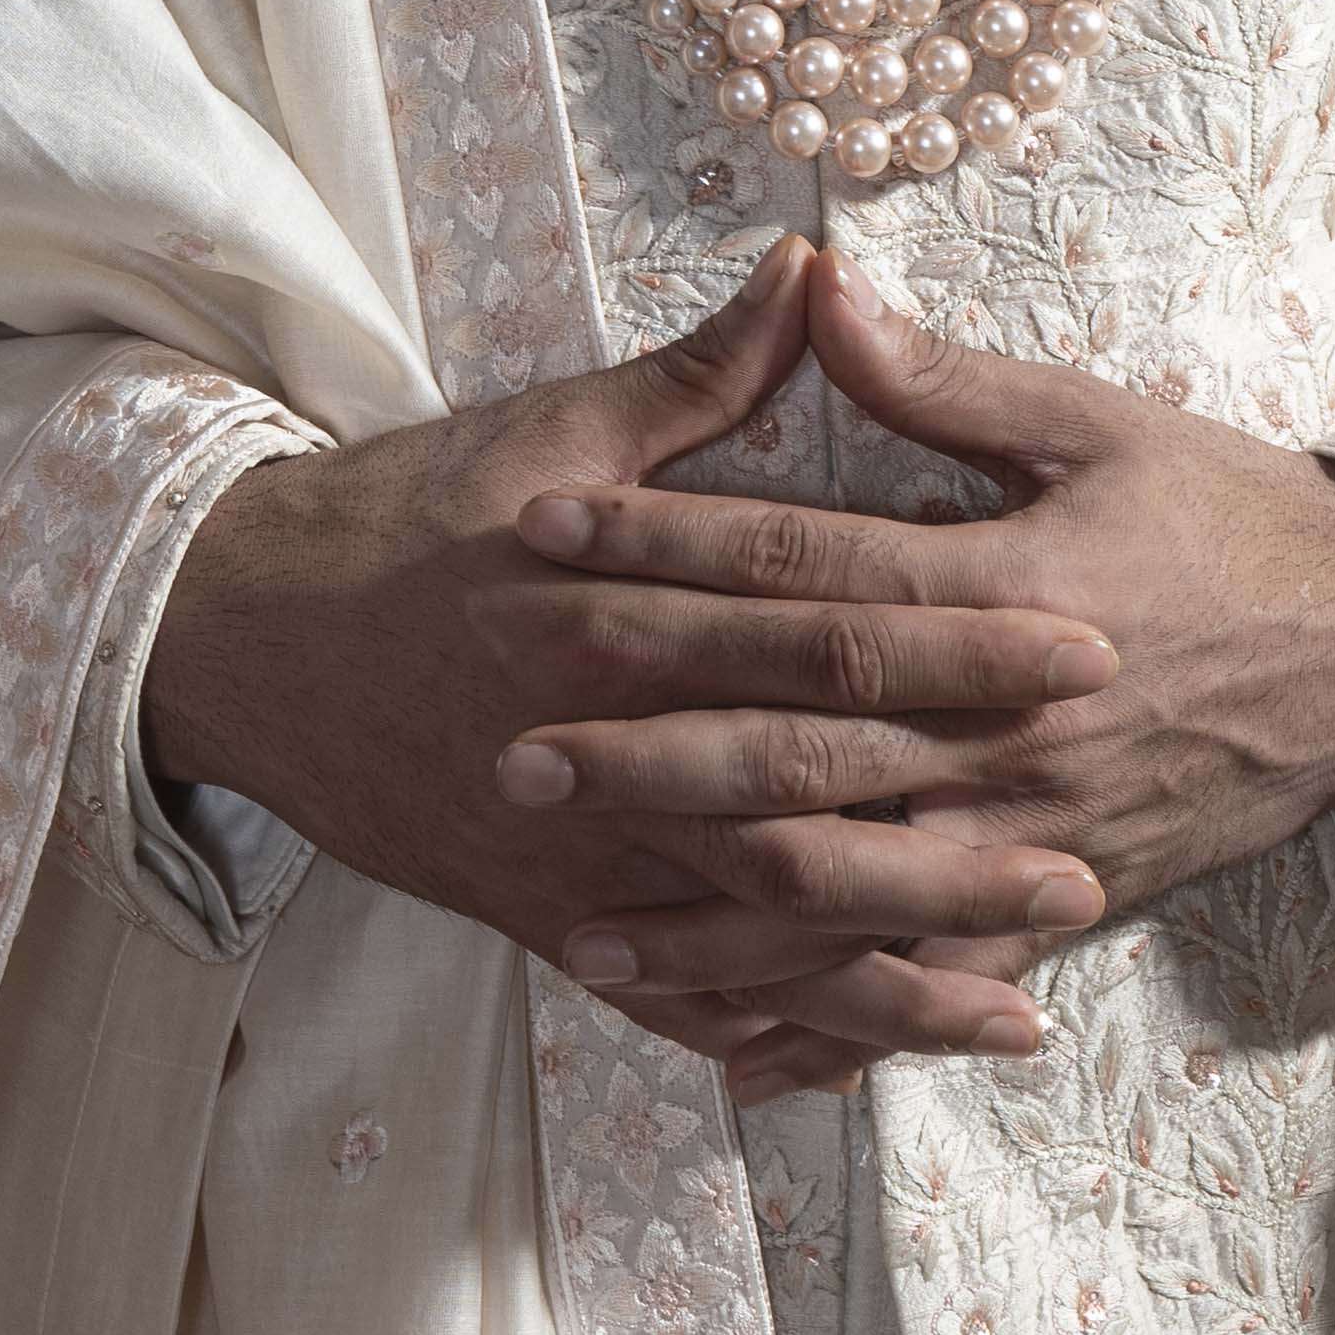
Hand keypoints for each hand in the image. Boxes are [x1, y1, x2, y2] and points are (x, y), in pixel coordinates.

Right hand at [138, 240, 1122, 1090]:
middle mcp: (613, 745)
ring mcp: (574, 852)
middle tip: (1093, 854)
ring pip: (757, 933)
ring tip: (1018, 1004)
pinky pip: (668, 1000)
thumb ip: (704, 372)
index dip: (965, 643)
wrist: (240, 634)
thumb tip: (818, 268)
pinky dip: (763, 1038)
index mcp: (633, 611)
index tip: (1087, 649)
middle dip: (959, 835)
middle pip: (814, 802)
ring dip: (889, 973)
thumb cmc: (408, 518)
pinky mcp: (537, 916)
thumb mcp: (554, 429)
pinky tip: (858, 1066)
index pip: (833, 630)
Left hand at [492, 252, 1334, 1088]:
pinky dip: (835, 1029)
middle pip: (798, 752)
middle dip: (646, 761)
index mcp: (1004, 591)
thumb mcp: (1094, 421)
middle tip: (515, 759)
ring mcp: (1033, 837)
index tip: (543, 528)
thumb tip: (817, 286)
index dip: (664, 544)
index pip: (799, 569)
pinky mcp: (1065, 906)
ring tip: (579, 938)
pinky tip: (734, 1059)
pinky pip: (931, 986)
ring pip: (848, 898)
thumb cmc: (1224, 514)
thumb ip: (942, 377)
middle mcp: (1008, 730)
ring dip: (709, 927)